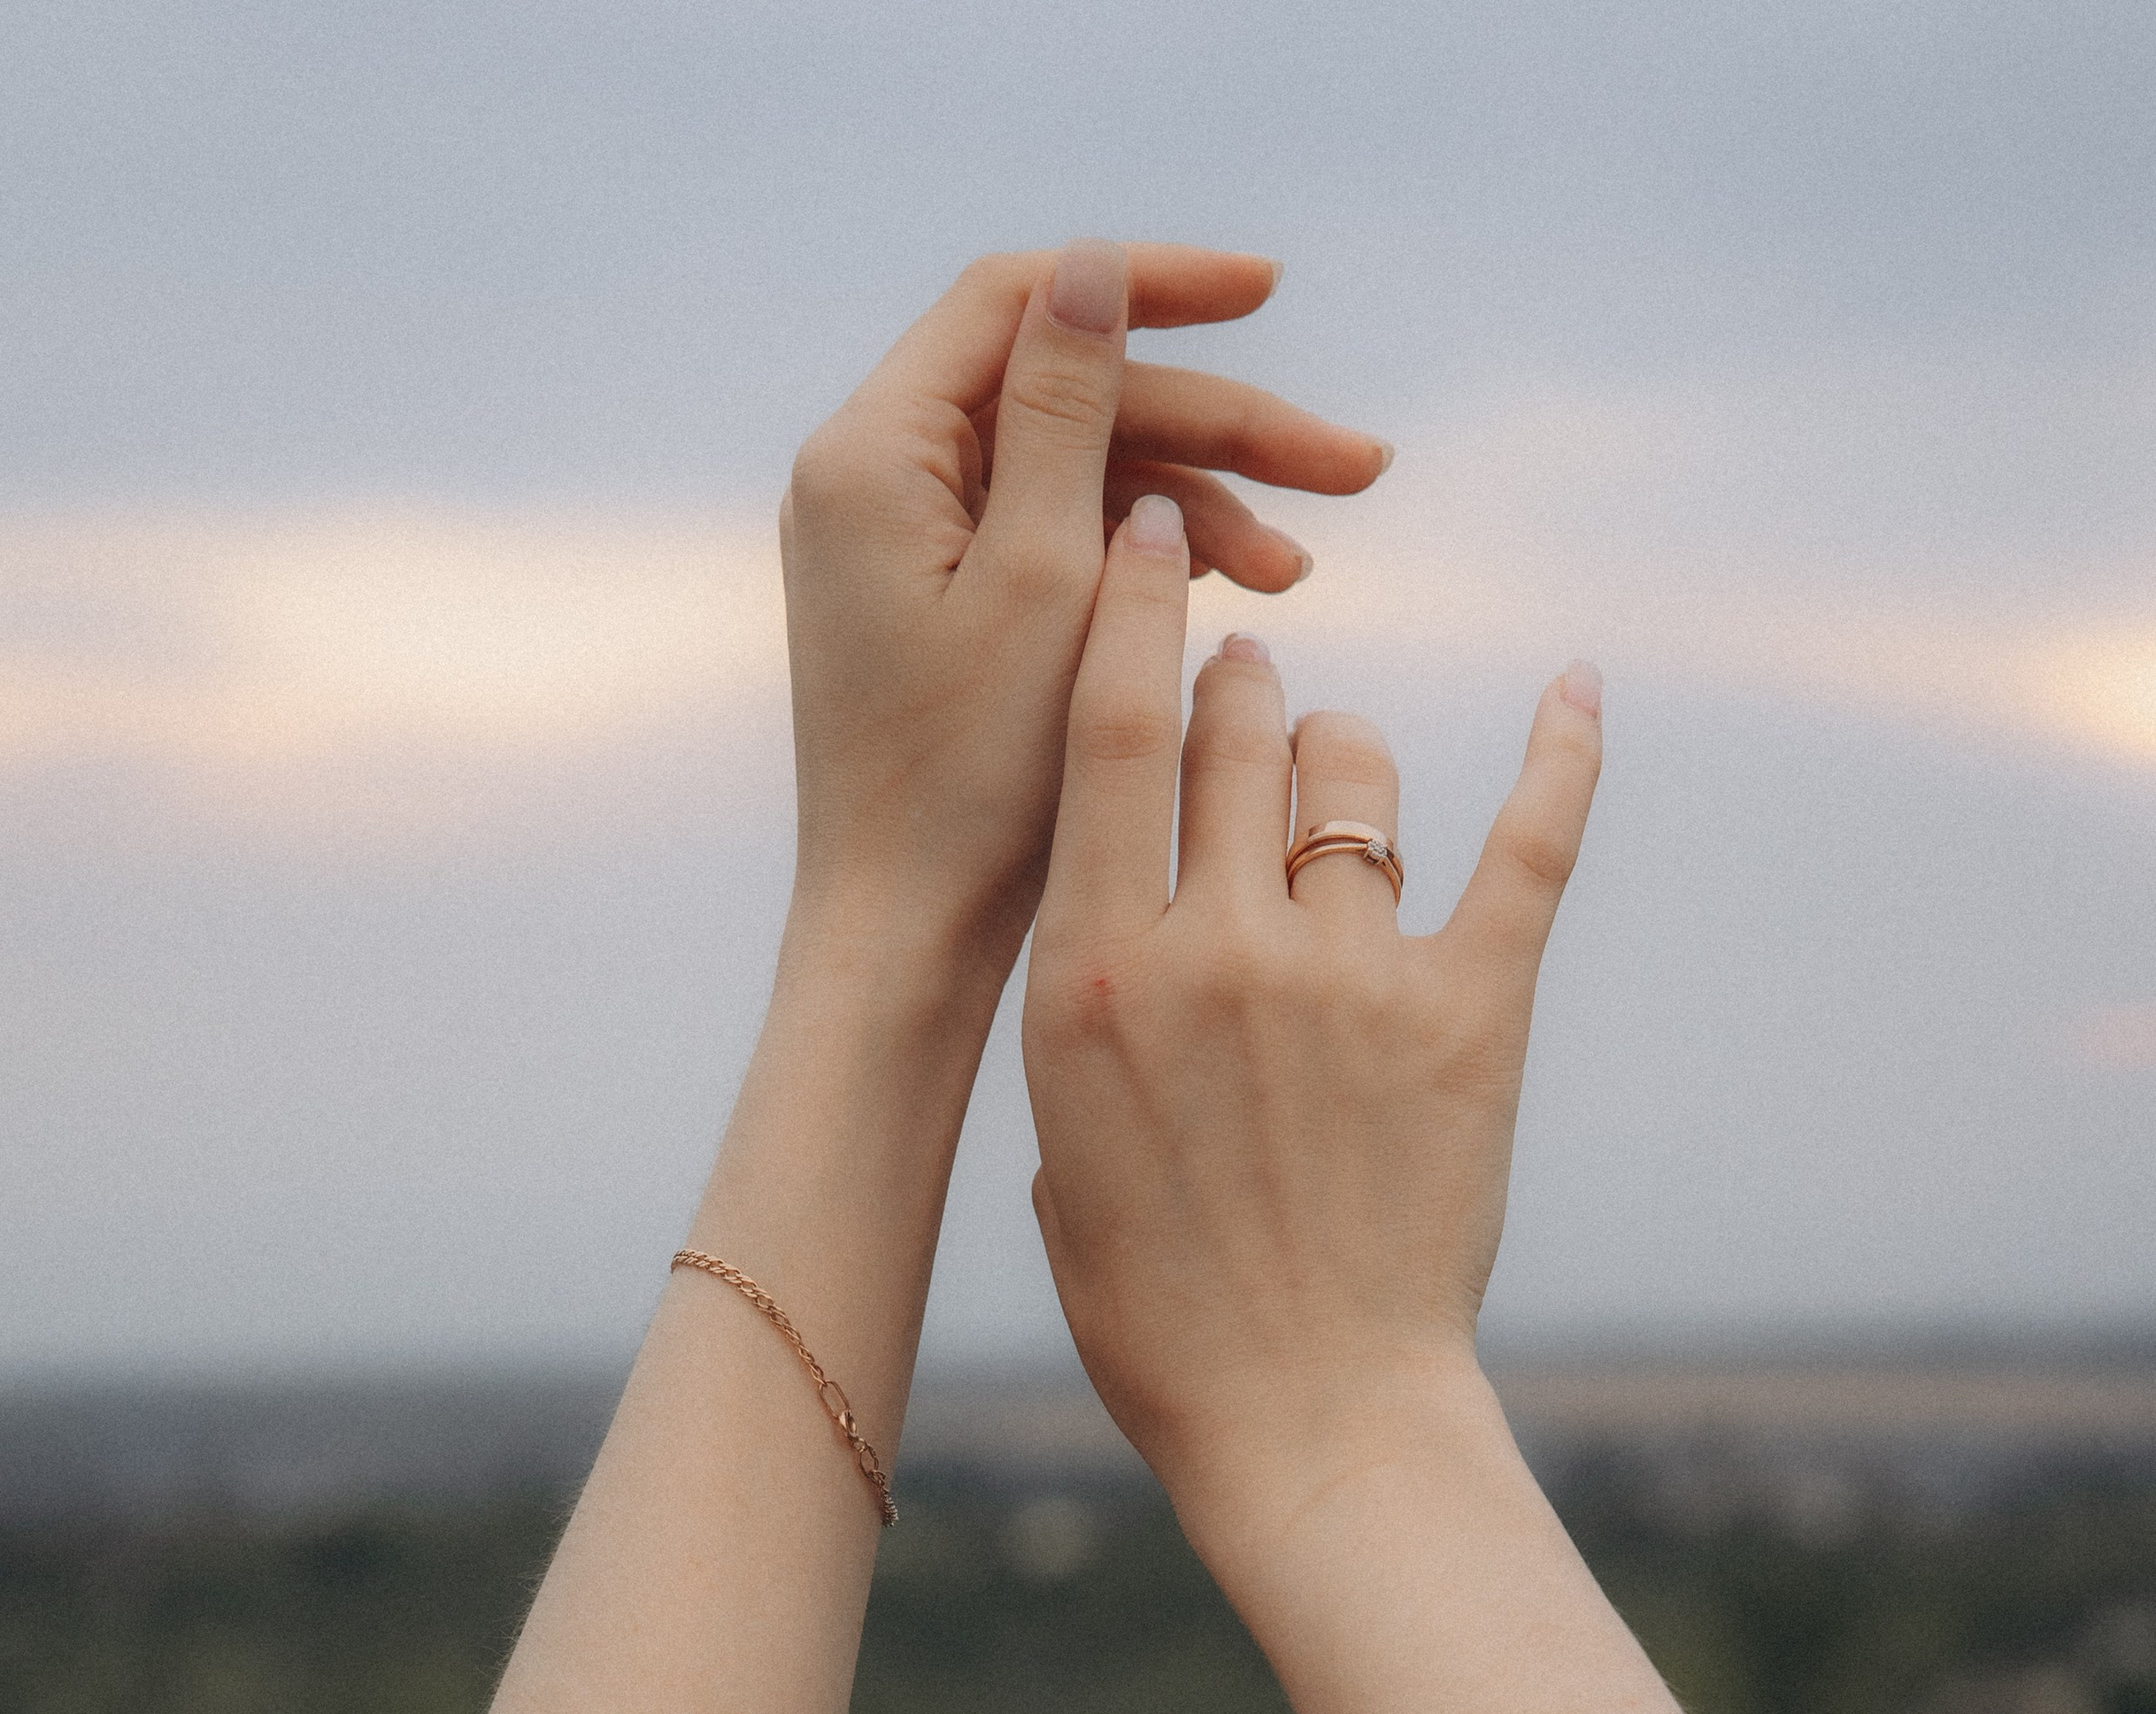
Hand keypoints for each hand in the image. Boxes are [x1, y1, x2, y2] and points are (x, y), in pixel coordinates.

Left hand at [780, 243, 1390, 972]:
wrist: (908, 935)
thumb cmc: (967, 784)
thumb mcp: (1044, 577)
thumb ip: (1069, 410)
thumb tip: (1093, 268)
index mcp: (872, 454)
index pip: (1021, 300)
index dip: (1150, 287)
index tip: (1268, 295)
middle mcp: (870, 479)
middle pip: (1067, 395)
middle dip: (1211, 427)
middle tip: (1354, 469)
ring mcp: (900, 543)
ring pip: (1073, 473)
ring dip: (1192, 504)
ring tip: (1294, 574)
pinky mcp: (933, 602)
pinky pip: (1051, 539)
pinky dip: (1138, 558)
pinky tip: (1229, 589)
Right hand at [1020, 496, 1602, 1558]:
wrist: (1307, 1413)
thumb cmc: (1161, 1309)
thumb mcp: (1060, 1145)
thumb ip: (1084, 1005)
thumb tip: (1115, 906)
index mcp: (1096, 975)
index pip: (1105, 732)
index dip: (1124, 610)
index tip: (1138, 537)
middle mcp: (1220, 948)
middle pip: (1234, 726)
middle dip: (1234, 692)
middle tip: (1238, 705)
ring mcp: (1353, 975)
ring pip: (1354, 775)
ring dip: (1340, 760)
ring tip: (1335, 788)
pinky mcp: (1473, 1013)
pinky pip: (1531, 843)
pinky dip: (1564, 757)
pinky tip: (1580, 691)